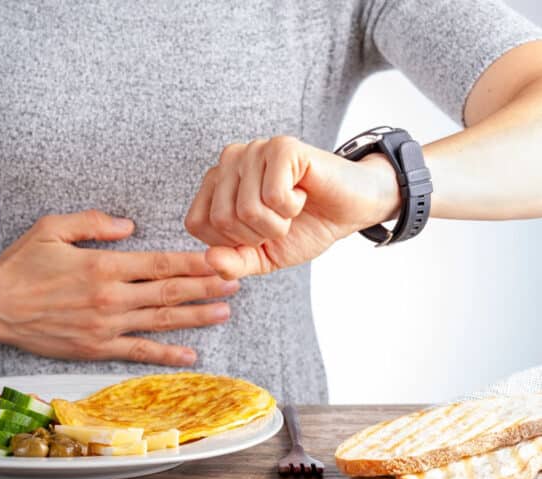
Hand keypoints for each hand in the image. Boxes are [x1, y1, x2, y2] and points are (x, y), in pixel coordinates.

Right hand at [0, 210, 238, 365]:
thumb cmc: (21, 264)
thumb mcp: (52, 228)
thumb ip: (94, 222)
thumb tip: (130, 226)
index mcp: (103, 265)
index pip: (160, 263)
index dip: (193, 263)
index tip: (219, 260)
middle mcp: (110, 297)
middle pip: (168, 293)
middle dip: (206, 287)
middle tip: (235, 283)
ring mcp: (105, 326)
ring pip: (160, 322)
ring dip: (195, 317)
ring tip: (224, 312)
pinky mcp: (95, 347)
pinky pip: (138, 352)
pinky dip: (165, 354)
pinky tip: (189, 355)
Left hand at [185, 136, 399, 278]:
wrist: (350, 211)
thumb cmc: (304, 228)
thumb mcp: (263, 257)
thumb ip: (233, 263)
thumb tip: (209, 260)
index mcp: (216, 184)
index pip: (197, 224)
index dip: (231, 242)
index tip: (258, 232)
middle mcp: (229, 161)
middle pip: (221, 218)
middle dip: (257, 234)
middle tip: (280, 220)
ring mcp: (254, 150)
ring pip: (247, 209)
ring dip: (278, 222)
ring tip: (291, 207)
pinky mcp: (282, 147)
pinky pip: (273, 196)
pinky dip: (292, 207)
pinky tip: (302, 193)